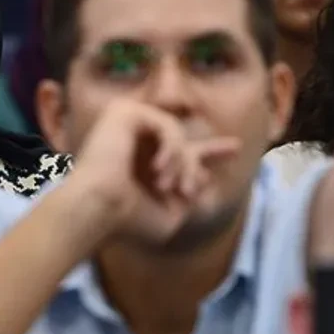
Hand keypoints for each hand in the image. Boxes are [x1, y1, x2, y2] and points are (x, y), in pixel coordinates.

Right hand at [62, 99, 240, 247]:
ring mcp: (126, 123)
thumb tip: (204, 177)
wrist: (97, 210)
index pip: (181, 151)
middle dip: (207, 153)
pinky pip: (167, 124)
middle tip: (203, 179)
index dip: (210, 150)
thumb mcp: (170, 214)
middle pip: (182, 136)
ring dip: (183, 163)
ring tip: (170, 186)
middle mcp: (133, 140)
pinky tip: (159, 169)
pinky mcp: (122, 112)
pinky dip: (171, 148)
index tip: (235, 148)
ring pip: (178, 134)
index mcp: (141, 163)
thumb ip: (189, 196)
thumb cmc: (127, 220)